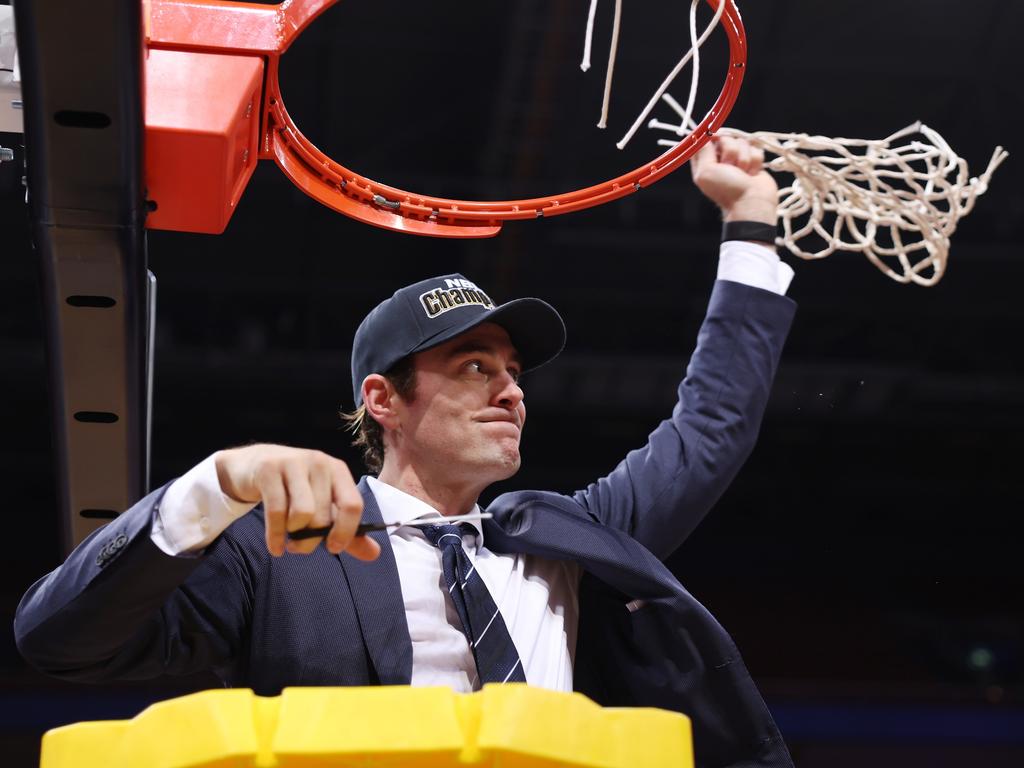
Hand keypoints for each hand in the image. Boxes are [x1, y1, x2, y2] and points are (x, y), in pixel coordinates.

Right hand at [214, 444, 379, 559]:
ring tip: (289, 540)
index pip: (353, 504)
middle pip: (323, 516)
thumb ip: (347, 531)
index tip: (334, 548)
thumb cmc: (295, 489)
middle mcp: (319, 463)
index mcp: (338, 471)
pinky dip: (275, 537)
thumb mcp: (323, 506)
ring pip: (302, 513)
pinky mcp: (268, 469)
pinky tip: (276, 547)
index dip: (346, 532)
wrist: (255, 465)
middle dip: (311, 541)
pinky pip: (276, 512)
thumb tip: (374, 554)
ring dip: (294, 535)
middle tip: (300, 547)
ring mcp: (293, 463)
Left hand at [691, 135, 778, 224]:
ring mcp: (737, 159)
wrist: (752, 201)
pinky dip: (755, 161)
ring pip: (742, 142)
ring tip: (743, 173)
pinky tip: (752, 174)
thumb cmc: (727, 190)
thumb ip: (702, 151)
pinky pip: (755, 149)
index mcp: (705, 162)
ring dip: (744, 158)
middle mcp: (720, 159)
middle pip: (726, 137)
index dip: (711, 137)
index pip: (705, 140)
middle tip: (730, 166)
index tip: (716, 139)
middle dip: (730, 151)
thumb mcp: (706, 171)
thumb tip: (702, 134)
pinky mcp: (753, 160)